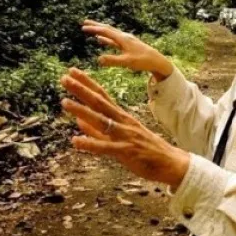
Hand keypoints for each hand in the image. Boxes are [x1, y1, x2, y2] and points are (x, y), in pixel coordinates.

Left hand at [60, 67, 189, 189]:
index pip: (102, 96)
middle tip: (65, 78)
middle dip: (81, 90)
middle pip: (100, 102)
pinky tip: (75, 141)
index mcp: (121, 117)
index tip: (72, 73)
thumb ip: (97, 131)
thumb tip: (78, 120)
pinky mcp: (126, 151)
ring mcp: (125, 135)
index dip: (87, 84)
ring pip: (101, 121)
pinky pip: (105, 147)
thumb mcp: (119, 137)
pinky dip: (90, 143)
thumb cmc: (145, 150)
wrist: (170, 162)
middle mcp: (122, 122)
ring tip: (64, 102)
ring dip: (82, 111)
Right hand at [81, 20, 172, 81]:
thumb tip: (98, 60)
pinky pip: (114, 40)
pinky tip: (101, 40)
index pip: (106, 31)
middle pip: (107, 29)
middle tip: (84, 22)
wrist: (157, 60)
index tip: (83, 26)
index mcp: (123, 39)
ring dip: (100, 31)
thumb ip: (113, 61)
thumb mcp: (127, 62)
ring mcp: (126, 40)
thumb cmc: (143, 61)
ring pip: (110, 34)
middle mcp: (124, 37)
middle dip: (95, 26)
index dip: (94, 29)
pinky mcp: (128, 45)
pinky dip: (106, 39)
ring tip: (91, 29)